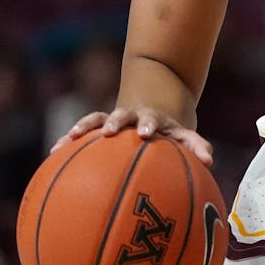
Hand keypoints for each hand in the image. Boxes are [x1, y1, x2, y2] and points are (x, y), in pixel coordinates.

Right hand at [51, 107, 213, 165]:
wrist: (156, 102)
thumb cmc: (171, 130)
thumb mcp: (185, 134)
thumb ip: (196, 145)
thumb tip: (210, 161)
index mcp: (155, 119)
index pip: (153, 119)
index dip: (149, 124)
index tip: (145, 133)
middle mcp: (132, 116)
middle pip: (123, 114)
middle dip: (116, 121)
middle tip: (108, 130)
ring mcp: (114, 119)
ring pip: (97, 118)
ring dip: (85, 127)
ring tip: (68, 139)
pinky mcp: (100, 124)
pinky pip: (82, 130)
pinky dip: (69, 139)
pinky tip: (53, 152)